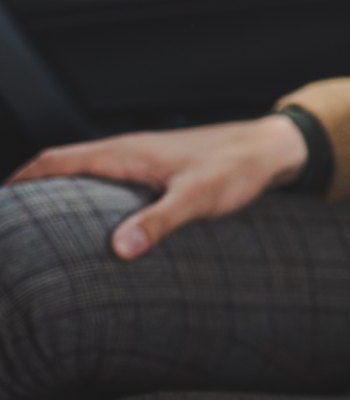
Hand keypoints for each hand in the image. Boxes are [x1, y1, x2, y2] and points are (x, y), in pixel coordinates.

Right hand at [2, 114, 308, 259]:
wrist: (272, 150)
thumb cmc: (238, 168)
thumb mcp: (198, 198)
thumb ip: (159, 222)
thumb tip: (118, 249)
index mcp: (123, 152)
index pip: (53, 162)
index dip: (18, 183)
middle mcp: (125, 152)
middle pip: (59, 169)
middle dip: (28, 194)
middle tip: (9, 232)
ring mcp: (139, 161)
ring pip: (82, 177)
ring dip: (56, 198)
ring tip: (35, 236)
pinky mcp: (155, 173)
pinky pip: (105, 185)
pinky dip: (85, 201)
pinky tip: (89, 230)